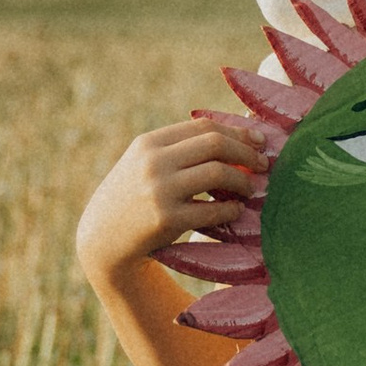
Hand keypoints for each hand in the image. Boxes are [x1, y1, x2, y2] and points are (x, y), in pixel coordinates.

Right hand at [75, 116, 262, 290]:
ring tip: (251, 188)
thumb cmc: (133, 197)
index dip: (237, 131)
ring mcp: (159, 190)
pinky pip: (213, 210)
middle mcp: (153, 162)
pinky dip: (232, 209)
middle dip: (247, 152)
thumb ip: (180, 149)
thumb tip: (236, 134)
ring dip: (243, 180)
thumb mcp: (145, 163)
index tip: (258, 140)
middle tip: (264, 164)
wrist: (102, 239)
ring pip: (218, 173)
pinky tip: (236, 210)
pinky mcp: (167, 220)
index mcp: (149, 143)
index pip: (204, 126)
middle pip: (215, 144)